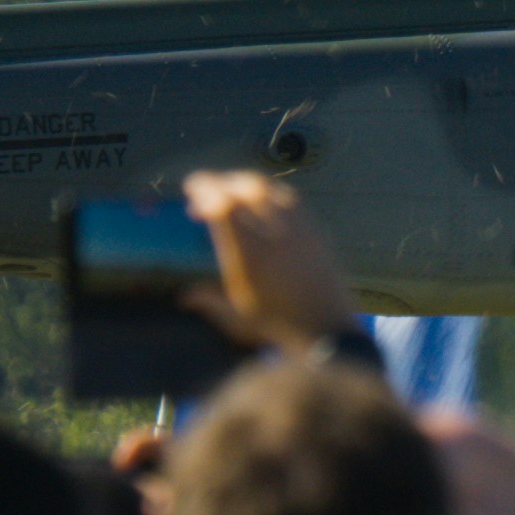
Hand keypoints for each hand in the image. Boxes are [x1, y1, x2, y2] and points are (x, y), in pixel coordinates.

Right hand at [179, 169, 365, 350]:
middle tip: (208, 191)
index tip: (192, 186)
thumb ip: (210, 302)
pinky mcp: (319, 232)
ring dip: (248, 185)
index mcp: (251, 257)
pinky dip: (272, 194)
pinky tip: (262, 205)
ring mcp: (302, 231)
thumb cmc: (279, 330)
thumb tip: (184, 296)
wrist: (329, 332)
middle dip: (224, 182)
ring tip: (232, 195)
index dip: (206, 190)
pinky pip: (293, 200)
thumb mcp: (237, 320)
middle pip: (249, 188)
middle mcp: (278, 237)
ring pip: (273, 190)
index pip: (225, 207)